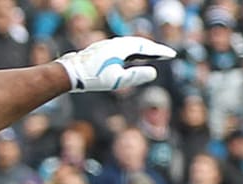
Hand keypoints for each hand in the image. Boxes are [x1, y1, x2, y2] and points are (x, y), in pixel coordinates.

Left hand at [56, 36, 175, 92]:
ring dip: (143, 50)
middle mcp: (116, 43)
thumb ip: (136, 76)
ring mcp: (108, 46)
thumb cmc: (93, 78)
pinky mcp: (101, 51)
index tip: (172, 54)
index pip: (147, 47)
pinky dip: (132, 52)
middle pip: (140, 44)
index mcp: (122, 48)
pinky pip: (122, 49)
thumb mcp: (117, 80)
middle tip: (165, 55)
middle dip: (154, 49)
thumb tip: (153, 72)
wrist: (69, 73)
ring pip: (130, 45)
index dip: (160, 51)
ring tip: (152, 56)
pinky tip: (130, 59)